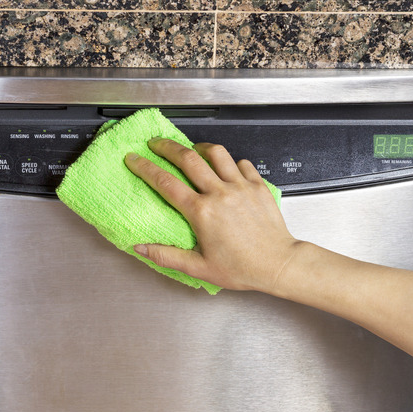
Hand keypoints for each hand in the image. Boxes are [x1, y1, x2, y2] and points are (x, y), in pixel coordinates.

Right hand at [124, 137, 300, 292]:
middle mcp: (220, 193)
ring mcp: (241, 186)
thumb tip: (140, 248)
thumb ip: (166, 256)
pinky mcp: (258, 186)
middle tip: (155, 143)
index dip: (145, 168)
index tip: (134, 160)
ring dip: (200, 146)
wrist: (278, 264)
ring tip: (192, 148)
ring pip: (216, 153)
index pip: (165, 182)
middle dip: (167, 146)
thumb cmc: (242, 268)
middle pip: (187, 158)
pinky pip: (242, 163)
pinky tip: (225, 168)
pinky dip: (230, 162)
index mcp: (202, 212)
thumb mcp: (198, 267)